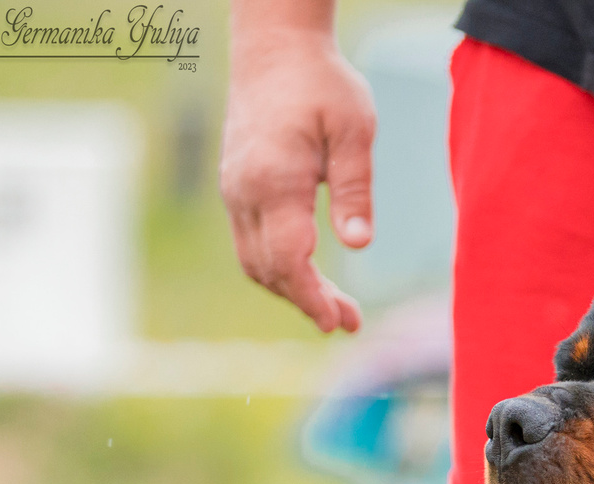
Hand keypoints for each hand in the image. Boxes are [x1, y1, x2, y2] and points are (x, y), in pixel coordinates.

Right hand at [220, 4, 374, 333]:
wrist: (274, 50)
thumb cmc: (321, 85)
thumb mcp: (353, 131)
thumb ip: (355, 189)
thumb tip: (359, 244)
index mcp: (275, 180)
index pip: (290, 259)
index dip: (312, 297)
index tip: (338, 324)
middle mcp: (245, 191)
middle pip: (270, 268)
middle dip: (308, 302)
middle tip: (351, 323)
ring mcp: (235, 189)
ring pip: (255, 260)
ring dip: (292, 288)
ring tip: (337, 309)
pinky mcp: (236, 187)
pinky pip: (251, 241)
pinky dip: (279, 267)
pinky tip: (311, 276)